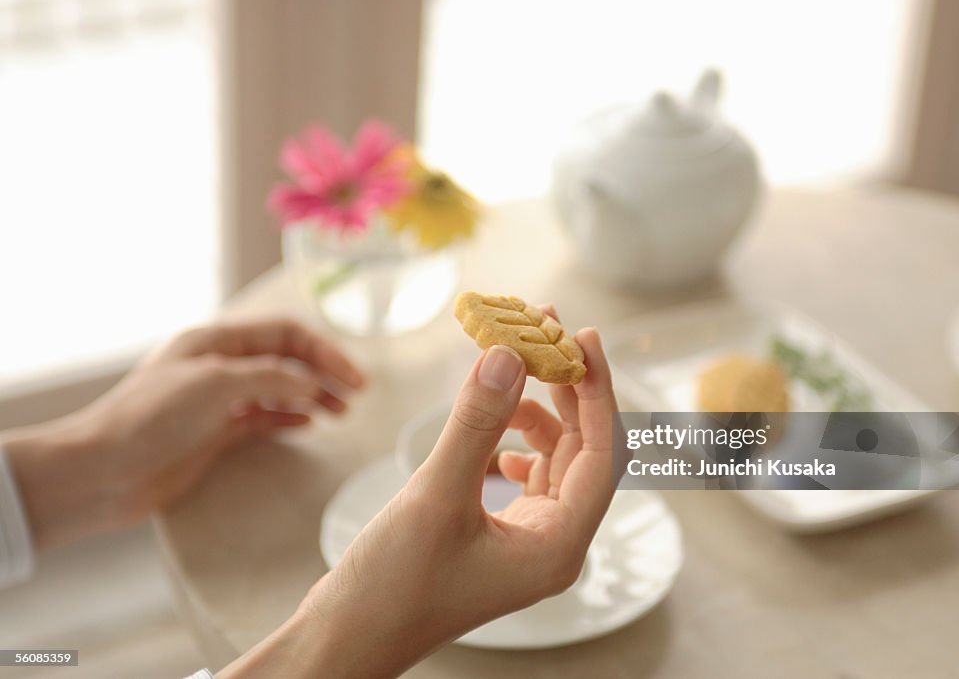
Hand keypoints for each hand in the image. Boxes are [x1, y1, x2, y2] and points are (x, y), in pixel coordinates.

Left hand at [4, 318, 362, 549]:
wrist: (103, 471)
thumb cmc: (151, 419)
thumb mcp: (217, 384)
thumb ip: (270, 377)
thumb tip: (312, 385)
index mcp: (216, 341)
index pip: (285, 334)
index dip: (324, 352)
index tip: (354, 379)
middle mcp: (219, 365)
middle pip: (285, 359)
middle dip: (323, 373)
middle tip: (355, 396)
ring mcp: (217, 400)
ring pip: (278, 388)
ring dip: (311, 396)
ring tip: (340, 412)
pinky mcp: (214, 432)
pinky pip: (262, 417)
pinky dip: (288, 417)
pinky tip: (308, 424)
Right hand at [221, 322, 617, 677]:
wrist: (350, 637)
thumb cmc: (392, 587)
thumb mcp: (436, 496)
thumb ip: (476, 424)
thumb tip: (508, 356)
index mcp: (559, 546)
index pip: (602, 452)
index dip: (596, 390)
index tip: (581, 335)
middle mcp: (555, 544)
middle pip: (583, 449)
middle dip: (567, 389)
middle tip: (543, 329)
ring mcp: (529, 542)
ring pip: (554, 458)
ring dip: (538, 411)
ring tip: (509, 370)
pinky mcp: (501, 536)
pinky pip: (528, 475)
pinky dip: (515, 441)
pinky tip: (497, 431)